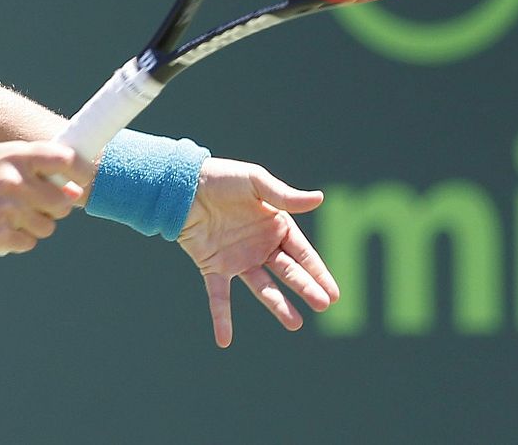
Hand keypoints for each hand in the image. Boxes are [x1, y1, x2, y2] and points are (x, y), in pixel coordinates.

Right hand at [0, 141, 88, 254]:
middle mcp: (13, 181)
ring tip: (9, 215)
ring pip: (48, 226)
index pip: (65, 160)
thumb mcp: (4, 159)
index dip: (81, 173)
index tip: (82, 181)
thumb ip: (40, 170)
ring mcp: (5, 209)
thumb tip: (76, 192)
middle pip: (62, 202)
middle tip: (31, 204)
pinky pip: (28, 242)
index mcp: (18, 156)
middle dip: (53, 207)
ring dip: (34, 225)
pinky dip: (18, 239)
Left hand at [176, 157, 340, 346]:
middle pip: (288, 271)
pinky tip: (224, 340)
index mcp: (275, 225)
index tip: (335, 293)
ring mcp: (238, 259)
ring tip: (295, 324)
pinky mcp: (213, 267)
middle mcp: (260, 246)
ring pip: (262, 287)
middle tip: (323, 305)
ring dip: (278, 306)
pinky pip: (219, 297)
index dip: (318, 272)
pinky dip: (221, 318)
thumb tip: (319, 198)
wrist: (183, 184)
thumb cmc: (222, 178)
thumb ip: (284, 196)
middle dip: (306, 288)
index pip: (302, 253)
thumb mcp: (256, 181)